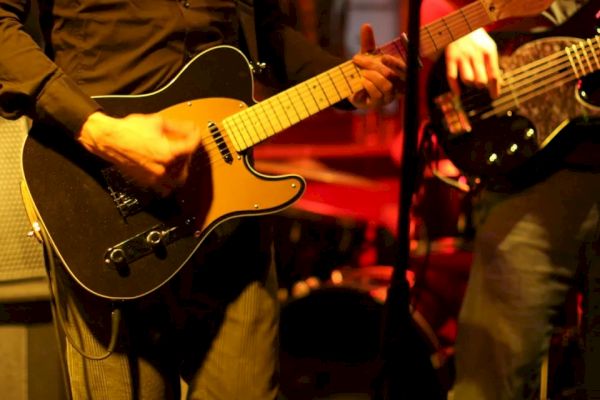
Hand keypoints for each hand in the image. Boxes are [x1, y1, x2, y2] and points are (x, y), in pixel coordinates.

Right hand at [77, 111, 201, 194]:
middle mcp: (163, 168)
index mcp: (167, 152)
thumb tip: (190, 128)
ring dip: (180, 172)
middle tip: (184, 149)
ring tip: (176, 162)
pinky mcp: (146, 181)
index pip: (191, 147)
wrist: (109, 140)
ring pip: (177, 182)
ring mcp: (154, 177)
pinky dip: (168, 183)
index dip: (195, 138)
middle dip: (188, 158)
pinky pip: (163, 189)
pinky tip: (165, 172)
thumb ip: (177, 127)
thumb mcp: (157, 122)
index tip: (195, 134)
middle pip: (187, 167)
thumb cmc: (129, 130)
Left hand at [349, 24, 404, 109]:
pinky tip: (360, 82)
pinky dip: (367, 86)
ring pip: (386, 87)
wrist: (352, 88)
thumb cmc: (365, 71)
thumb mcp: (366, 56)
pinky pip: (376, 95)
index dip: (396, 64)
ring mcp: (387, 98)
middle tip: (360, 60)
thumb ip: (368, 43)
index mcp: (399, 75)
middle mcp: (396, 88)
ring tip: (361, 73)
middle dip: (375, 67)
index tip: (383, 57)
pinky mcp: (376, 105)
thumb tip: (366, 26)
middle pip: (393, 77)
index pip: (406, 70)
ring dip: (371, 77)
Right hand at [445, 28, 500, 97]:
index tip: (494, 97)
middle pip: (481, 80)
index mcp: (489, 51)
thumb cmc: (477, 39)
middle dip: (482, 85)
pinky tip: (458, 92)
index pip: (494, 75)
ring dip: (470, 83)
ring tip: (471, 80)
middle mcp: (476, 54)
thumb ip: (493, 64)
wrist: (460, 24)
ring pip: (468, 80)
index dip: (495, 88)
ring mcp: (462, 56)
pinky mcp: (451, 58)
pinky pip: (452, 77)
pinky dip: (455, 87)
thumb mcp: (489, 47)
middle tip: (481, 83)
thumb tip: (499, 83)